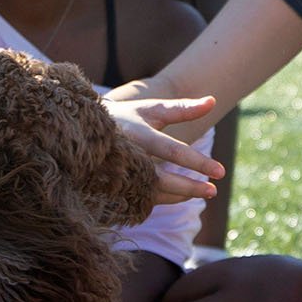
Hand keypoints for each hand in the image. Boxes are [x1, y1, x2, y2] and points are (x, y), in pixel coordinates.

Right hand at [102, 95, 224, 204]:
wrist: (80, 131)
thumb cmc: (125, 117)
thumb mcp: (151, 109)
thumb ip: (181, 109)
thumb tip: (213, 101)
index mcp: (136, 133)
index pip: (172, 150)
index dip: (197, 162)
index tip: (221, 172)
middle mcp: (126, 156)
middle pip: (161, 179)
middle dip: (189, 187)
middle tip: (213, 190)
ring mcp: (116, 176)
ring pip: (152, 194)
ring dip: (179, 195)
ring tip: (202, 191)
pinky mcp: (112, 189)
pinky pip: (141, 200)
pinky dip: (164, 198)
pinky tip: (180, 195)